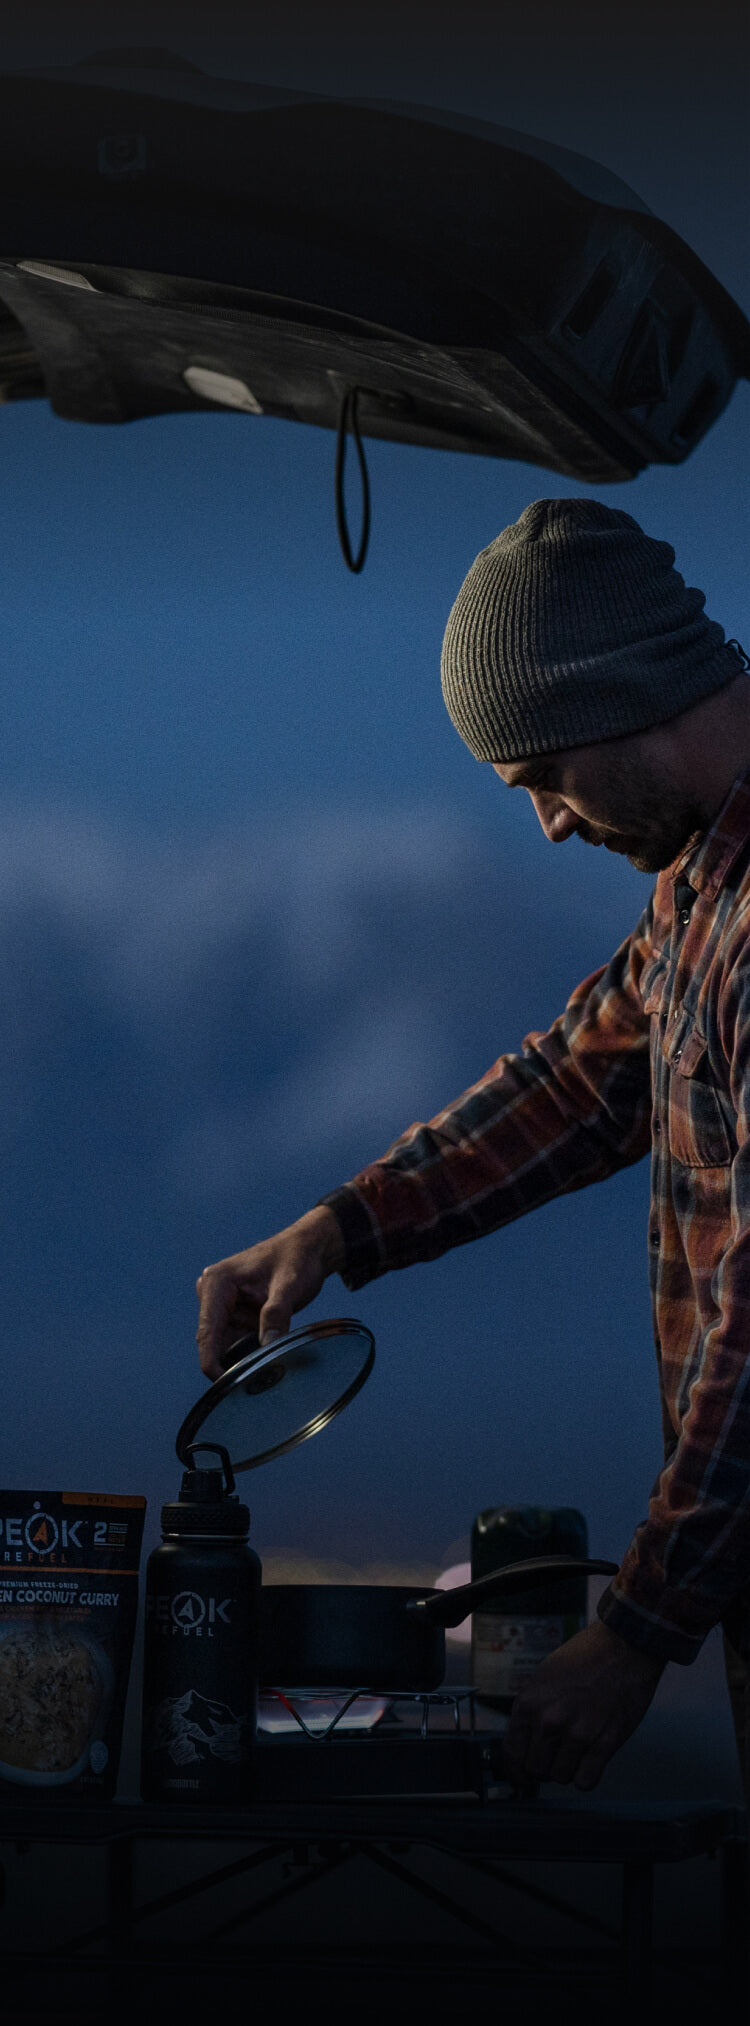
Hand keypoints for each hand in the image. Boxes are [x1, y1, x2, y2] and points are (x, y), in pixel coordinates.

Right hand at [195, 1206, 345, 1379]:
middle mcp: (213, 1294)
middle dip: (229, 1364)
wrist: (308, 1249)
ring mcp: (223, 1306)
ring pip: (224, 1346)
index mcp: (217, 1283)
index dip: (212, 1362)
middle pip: (212, 1342)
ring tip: (263, 1374)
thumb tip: (268, 1346)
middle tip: (253, 1385)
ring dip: (240, 1360)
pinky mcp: (235, 1315)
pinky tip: (263, 1365)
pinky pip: (236, 1343)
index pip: (207, 1331)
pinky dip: (247, 1355)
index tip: (225, 1386)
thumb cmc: (297, 1258)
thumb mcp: (289, 1285)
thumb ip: (276, 1314)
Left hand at [503, 1619, 664, 1791]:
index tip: (522, 1775)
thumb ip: (532, 1710)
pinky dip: (587, 1776)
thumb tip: (525, 1740)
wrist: (623, 1646)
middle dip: (546, 1766)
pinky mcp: (604, 1743)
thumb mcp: (543, 1677)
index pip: (512, 1754)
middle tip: (557, 1754)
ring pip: (561, 1777)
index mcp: (528, 1703)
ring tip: (578, 1750)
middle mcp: (548, 1721)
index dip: (517, 1769)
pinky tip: (591, 1760)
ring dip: (568, 1769)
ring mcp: (577, 1734)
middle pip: (536, 1770)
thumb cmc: (585, 1657)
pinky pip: (585, 1781)